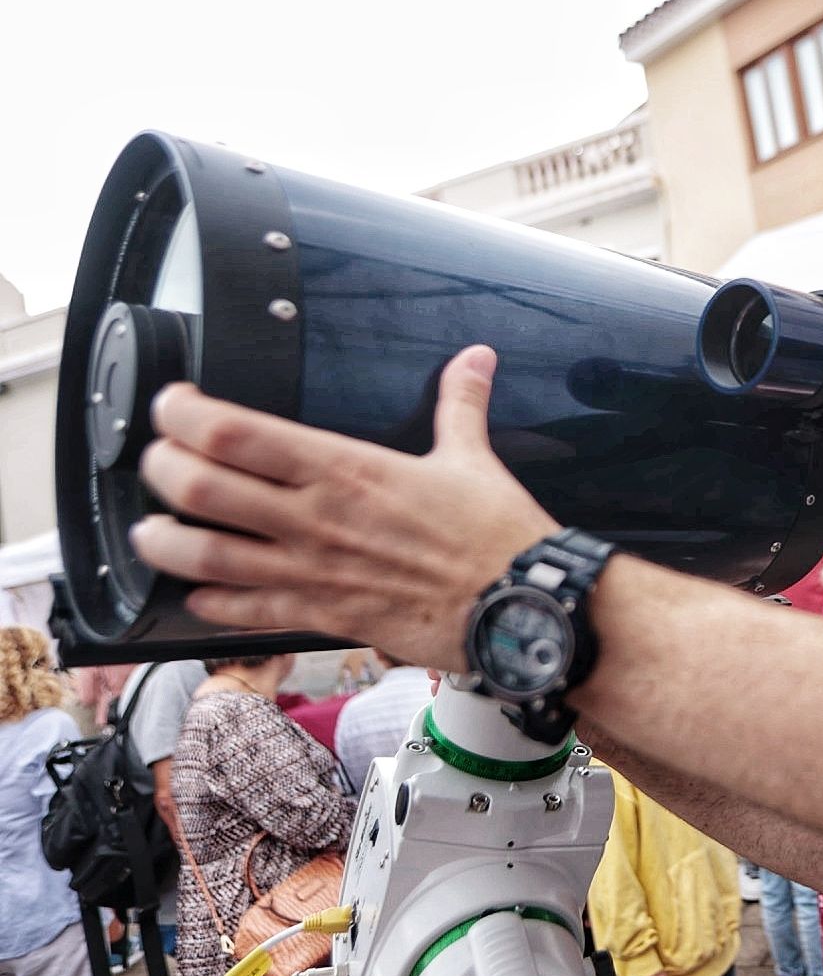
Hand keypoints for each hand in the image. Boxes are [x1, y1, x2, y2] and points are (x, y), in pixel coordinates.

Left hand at [131, 346, 557, 671]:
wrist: (520, 610)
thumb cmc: (498, 537)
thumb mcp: (472, 460)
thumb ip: (459, 405)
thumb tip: (476, 359)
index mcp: (347, 469)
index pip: (236, 432)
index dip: (185, 415)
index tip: (174, 406)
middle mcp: (317, 518)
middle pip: (200, 488)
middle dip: (161, 470)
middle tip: (156, 461)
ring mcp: (314, 571)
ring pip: (206, 555)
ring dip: (164, 543)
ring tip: (150, 532)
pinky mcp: (325, 616)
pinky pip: (247, 612)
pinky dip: (211, 603)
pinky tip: (198, 594)